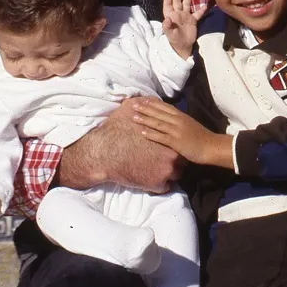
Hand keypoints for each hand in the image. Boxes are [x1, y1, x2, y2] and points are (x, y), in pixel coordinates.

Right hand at [57, 99, 183, 192]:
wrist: (104, 155)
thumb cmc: (116, 133)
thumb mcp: (129, 112)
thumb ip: (141, 104)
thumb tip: (143, 99)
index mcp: (168, 138)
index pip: (180, 143)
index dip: (175, 144)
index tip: (170, 146)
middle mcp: (171, 156)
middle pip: (182, 160)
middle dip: (175, 159)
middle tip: (169, 160)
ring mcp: (166, 172)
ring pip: (176, 175)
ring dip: (170, 173)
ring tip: (163, 171)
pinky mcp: (158, 185)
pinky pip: (165, 187)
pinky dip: (160, 185)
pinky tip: (155, 181)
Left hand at [133, 98, 230, 167]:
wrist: (212, 147)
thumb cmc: (203, 137)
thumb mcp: (191, 125)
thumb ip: (181, 122)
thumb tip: (171, 120)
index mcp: (182, 116)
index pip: (166, 107)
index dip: (154, 103)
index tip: (144, 99)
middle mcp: (178, 121)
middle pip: (159, 113)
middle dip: (146, 108)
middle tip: (133, 104)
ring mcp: (177, 131)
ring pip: (158, 123)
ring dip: (145, 119)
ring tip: (134, 116)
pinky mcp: (176, 142)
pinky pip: (161, 137)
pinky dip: (152, 134)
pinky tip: (142, 133)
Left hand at [161, 0, 203, 59]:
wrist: (183, 46)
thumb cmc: (174, 40)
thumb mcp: (169, 34)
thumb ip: (167, 26)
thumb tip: (167, 18)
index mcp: (171, 16)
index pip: (168, 5)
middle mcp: (178, 14)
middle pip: (177, 2)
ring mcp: (186, 17)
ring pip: (187, 5)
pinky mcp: (193, 20)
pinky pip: (197, 14)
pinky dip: (201, 10)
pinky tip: (205, 6)